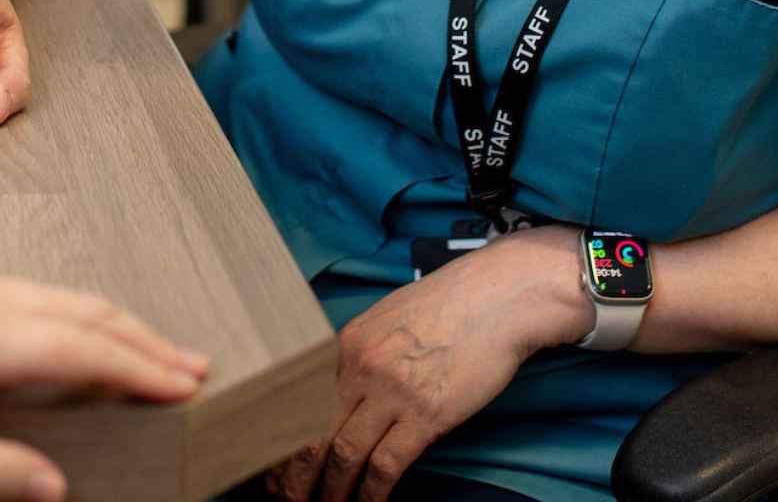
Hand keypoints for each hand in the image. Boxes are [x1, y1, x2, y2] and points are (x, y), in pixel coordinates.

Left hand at [0, 246, 209, 500]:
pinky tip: (65, 321)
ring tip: (147, 342)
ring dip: (113, 319)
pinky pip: (29, 286)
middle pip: (86, 313)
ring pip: (59, 294)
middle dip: (145, 339)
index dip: (143, 368)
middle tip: (193, 363)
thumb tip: (54, 488)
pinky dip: (71, 306)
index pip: (87, 351)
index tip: (189, 384)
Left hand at [268, 228, 590, 501]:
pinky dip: (372, 493)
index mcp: (347, 344)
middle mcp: (361, 367)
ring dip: (331, 491)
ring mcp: (393, 392)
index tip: (277, 467)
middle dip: (296, 476)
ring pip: (344, 455)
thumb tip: (346, 390)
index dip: (284, 442)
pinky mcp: (426, 415)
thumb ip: (363, 355)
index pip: (300, 403)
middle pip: (313, 433)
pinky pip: (387, 465)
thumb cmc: (452, 304)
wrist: (500, 296)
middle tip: (287, 498)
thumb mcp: (390, 318)